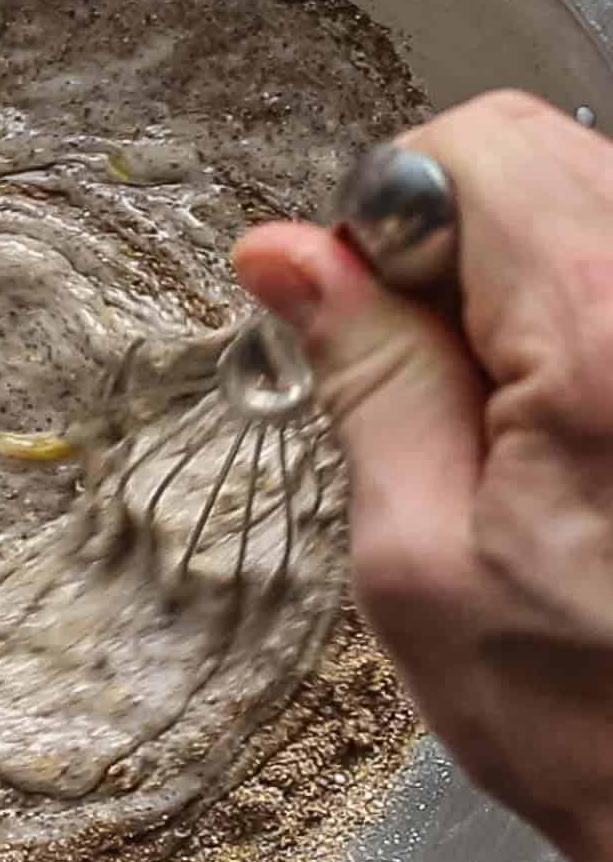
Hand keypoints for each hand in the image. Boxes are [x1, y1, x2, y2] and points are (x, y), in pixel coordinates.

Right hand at [232, 90, 612, 861]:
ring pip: (585, 184)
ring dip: (508, 257)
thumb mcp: (418, 555)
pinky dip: (566, 286)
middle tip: (427, 361)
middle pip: (536, 147)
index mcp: (600, 337)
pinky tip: (561, 394)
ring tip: (500, 393)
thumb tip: (281, 250)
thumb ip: (362, 372)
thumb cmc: (580, 714)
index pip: (472, 149)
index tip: (365, 315)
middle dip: (446, 226)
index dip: (387, 216)